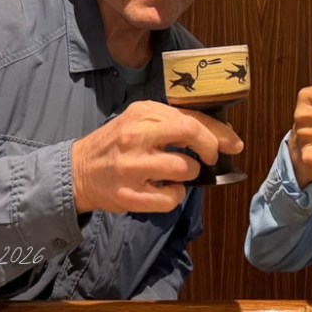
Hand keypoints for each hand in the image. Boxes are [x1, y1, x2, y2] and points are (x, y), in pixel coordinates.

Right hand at [71, 100, 243, 213]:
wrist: (78, 170)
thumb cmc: (117, 145)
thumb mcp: (140, 122)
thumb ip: (173, 124)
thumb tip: (220, 136)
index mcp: (143, 114)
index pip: (190, 118)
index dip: (218, 132)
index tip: (233, 143)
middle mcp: (137, 136)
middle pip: (191, 133)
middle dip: (210, 148)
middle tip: (209, 159)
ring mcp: (132, 166)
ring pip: (184, 169)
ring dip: (188, 175)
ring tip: (175, 174)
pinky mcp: (129, 194)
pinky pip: (171, 198)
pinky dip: (174, 196)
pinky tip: (163, 190)